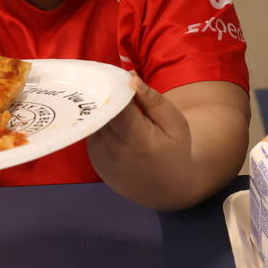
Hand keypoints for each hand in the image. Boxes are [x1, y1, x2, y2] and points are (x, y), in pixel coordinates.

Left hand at [86, 75, 248, 209]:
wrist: (168, 189)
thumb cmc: (175, 150)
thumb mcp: (174, 122)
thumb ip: (152, 100)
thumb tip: (130, 79)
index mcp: (137, 139)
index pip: (115, 105)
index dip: (115, 89)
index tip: (121, 78)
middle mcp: (114, 150)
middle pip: (102, 112)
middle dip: (108, 96)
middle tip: (116, 86)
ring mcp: (101, 159)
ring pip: (94, 122)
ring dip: (102, 110)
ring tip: (116, 104)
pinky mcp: (96, 163)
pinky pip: (92, 134)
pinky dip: (100, 124)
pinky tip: (113, 121)